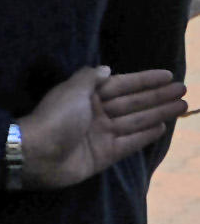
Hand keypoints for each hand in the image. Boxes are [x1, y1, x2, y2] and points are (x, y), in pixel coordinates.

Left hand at [17, 66, 185, 190]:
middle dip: (158, 96)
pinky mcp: (106, 154)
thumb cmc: (55, 118)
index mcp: (87, 95)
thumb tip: (107, 68)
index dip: (145, 80)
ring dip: (159, 113)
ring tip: (182, 106)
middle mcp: (97, 113)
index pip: (122, 84)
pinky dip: (146, 135)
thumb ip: (90, 78)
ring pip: (137, 121)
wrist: (39, 154)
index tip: (168, 75)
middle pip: (133, 102)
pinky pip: (131, 142)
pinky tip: (163, 127)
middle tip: (183, 90)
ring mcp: (102, 134)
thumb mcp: (72, 90)